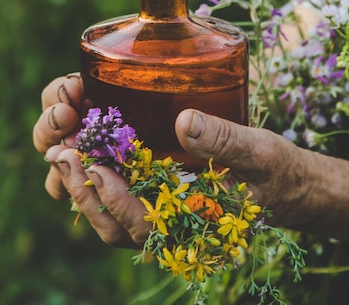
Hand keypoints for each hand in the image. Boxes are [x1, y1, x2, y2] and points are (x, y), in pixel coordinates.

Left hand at [35, 81, 348, 246]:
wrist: (286, 181)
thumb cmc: (277, 172)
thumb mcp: (259, 152)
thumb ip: (225, 141)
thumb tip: (185, 122)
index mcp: (192, 226)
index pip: (141, 226)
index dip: (113, 202)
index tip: (96, 169)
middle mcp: (168, 223)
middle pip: (111, 224)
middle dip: (82, 191)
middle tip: (62, 154)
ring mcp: (160, 208)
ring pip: (107, 210)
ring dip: (81, 182)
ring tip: (62, 147)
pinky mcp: (158, 188)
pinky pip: (118, 189)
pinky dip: (96, 170)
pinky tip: (86, 139)